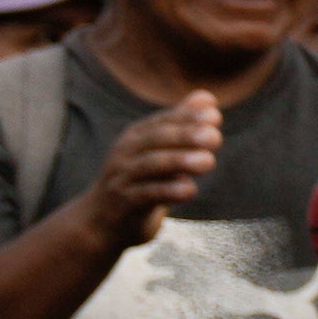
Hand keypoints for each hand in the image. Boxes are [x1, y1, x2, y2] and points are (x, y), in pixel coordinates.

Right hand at [78, 95, 223, 247]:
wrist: (102, 221)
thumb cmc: (140, 180)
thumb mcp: (158, 151)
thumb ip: (181, 125)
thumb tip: (207, 96)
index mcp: (137, 137)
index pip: (163, 122)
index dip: (187, 118)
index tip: (215, 115)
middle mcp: (127, 153)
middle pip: (156, 140)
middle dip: (185, 136)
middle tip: (215, 136)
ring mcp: (123, 178)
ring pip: (151, 166)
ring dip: (180, 161)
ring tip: (208, 161)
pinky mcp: (125, 203)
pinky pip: (147, 195)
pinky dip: (168, 191)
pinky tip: (190, 190)